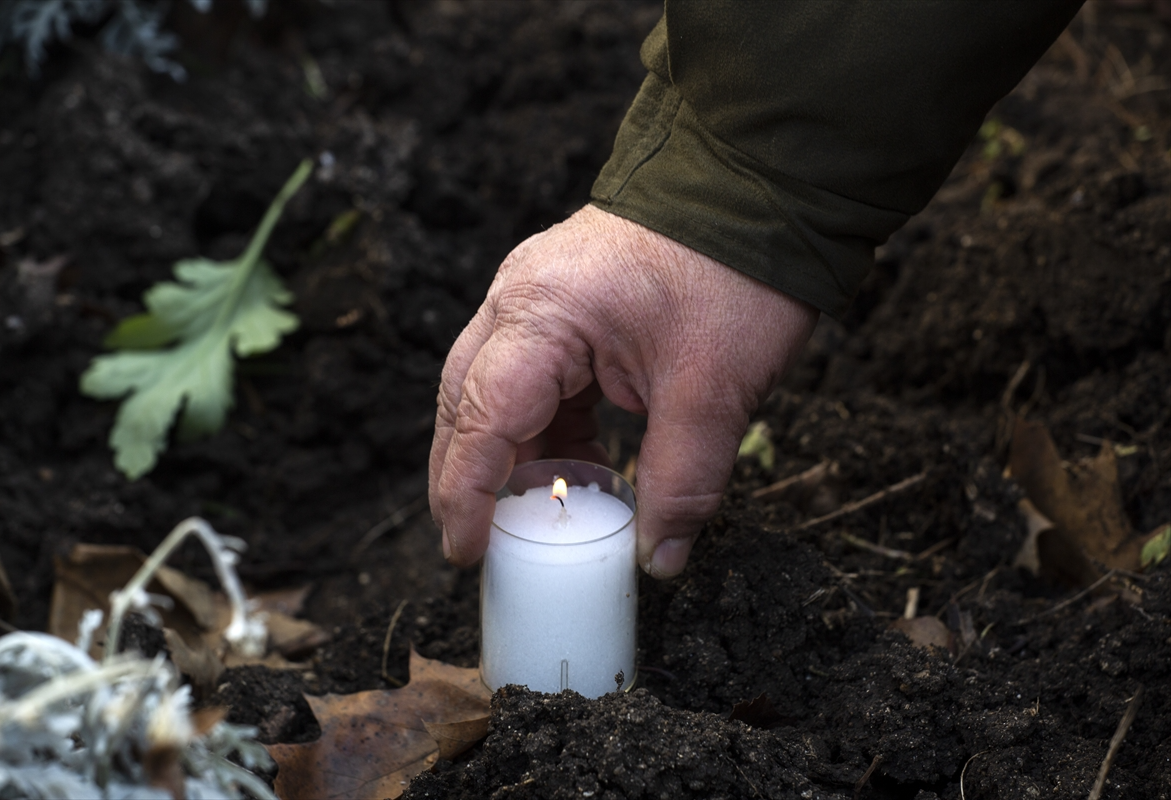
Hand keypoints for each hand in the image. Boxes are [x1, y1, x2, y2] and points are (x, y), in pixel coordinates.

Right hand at [429, 205, 817, 577]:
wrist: (760, 184)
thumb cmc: (733, 270)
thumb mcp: (713, 389)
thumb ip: (682, 481)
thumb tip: (661, 557)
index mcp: (542, 312)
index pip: (481, 417)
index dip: (467, 493)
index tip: (466, 550)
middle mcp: (522, 299)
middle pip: (468, 402)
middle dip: (469, 475)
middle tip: (481, 542)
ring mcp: (541, 296)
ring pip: (501, 392)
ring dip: (518, 455)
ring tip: (547, 514)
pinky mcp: (568, 303)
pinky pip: (539, 378)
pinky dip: (553, 429)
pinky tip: (585, 466)